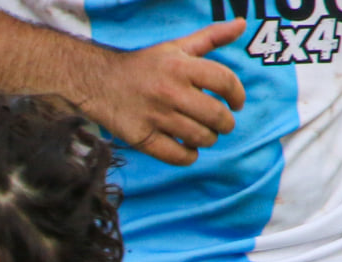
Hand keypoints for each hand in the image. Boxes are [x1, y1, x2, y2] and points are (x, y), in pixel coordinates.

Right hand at [90, 20, 246, 165]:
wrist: (99, 82)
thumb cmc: (144, 66)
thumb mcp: (176, 47)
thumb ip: (211, 37)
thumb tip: (242, 24)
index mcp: (181, 66)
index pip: (225, 82)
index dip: (238, 95)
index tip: (237, 104)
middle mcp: (170, 91)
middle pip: (215, 115)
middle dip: (226, 124)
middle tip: (222, 124)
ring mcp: (155, 116)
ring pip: (199, 137)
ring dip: (208, 139)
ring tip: (204, 135)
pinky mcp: (142, 137)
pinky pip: (177, 156)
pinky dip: (189, 156)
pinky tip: (188, 149)